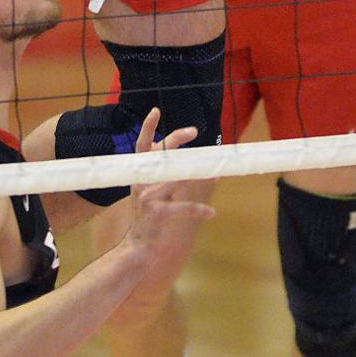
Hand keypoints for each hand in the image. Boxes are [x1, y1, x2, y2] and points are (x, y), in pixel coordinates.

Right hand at [125, 109, 216, 255]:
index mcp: (140, 175)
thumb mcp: (151, 192)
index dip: (147, 128)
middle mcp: (142, 182)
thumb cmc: (148, 217)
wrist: (138, 246)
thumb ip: (164, 176)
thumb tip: (189, 160)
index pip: (141, 146)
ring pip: (180, 178)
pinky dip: (199, 210)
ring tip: (217, 175)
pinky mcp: (159, 213)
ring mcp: (149, 197)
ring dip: (202, 177)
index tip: (155, 110)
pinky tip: (211, 213)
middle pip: (163, 154)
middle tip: (194, 130)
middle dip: (178, 139)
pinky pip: (184, 207)